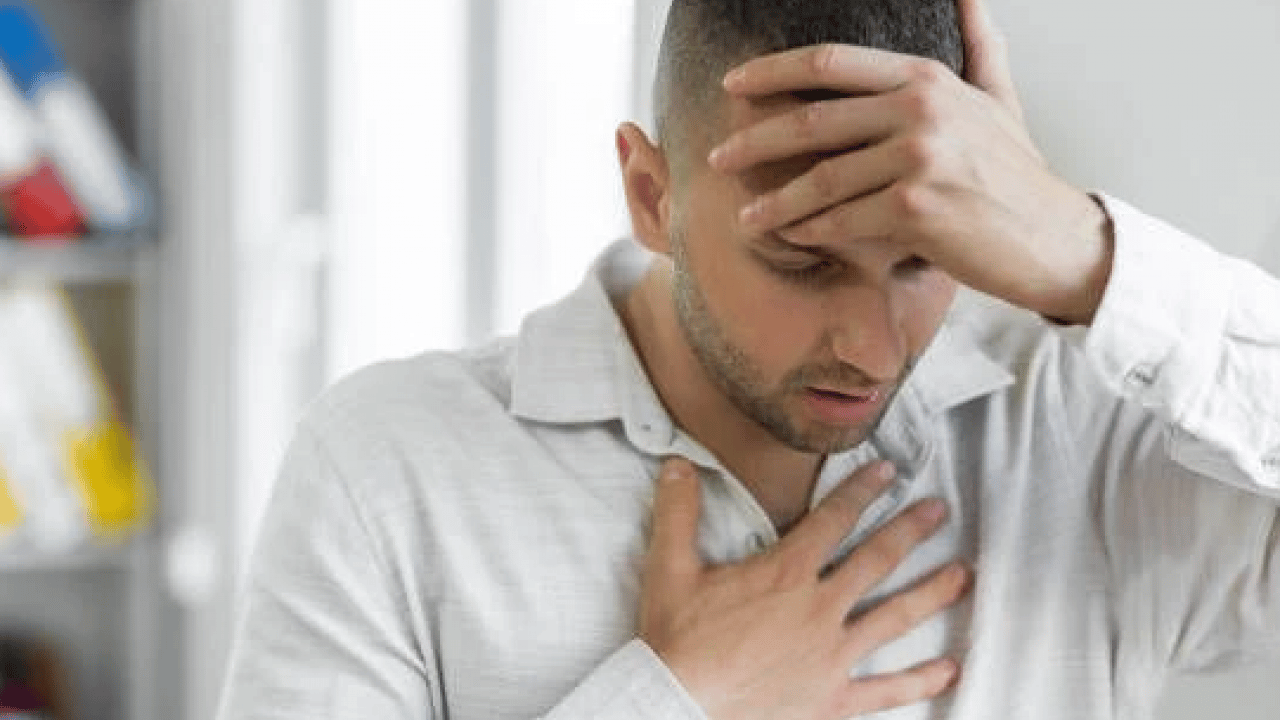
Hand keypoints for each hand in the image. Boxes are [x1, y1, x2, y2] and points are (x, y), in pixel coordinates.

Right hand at [639, 457, 969, 719]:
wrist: (677, 705)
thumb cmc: (677, 641)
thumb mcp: (669, 567)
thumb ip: (678, 512)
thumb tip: (677, 465)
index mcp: (784, 573)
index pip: (832, 520)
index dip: (862, 491)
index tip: (888, 472)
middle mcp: (818, 608)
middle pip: (877, 560)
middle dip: (911, 530)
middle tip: (938, 510)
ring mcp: (832, 655)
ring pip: (894, 617)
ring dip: (931, 592)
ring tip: (962, 575)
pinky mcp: (834, 699)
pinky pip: (886, 690)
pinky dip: (920, 680)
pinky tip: (948, 670)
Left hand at [706, 0, 1112, 324]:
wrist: (1054, 237)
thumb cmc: (1016, 173)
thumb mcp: (998, 97)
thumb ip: (978, 45)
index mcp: (926, 78)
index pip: (831, 63)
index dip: (773, 71)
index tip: (733, 83)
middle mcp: (919, 109)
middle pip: (812, 121)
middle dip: (755, 141)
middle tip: (718, 158)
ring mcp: (918, 157)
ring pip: (822, 179)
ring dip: (776, 201)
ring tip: (746, 216)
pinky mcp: (916, 208)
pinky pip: (843, 220)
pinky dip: (811, 232)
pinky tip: (789, 238)